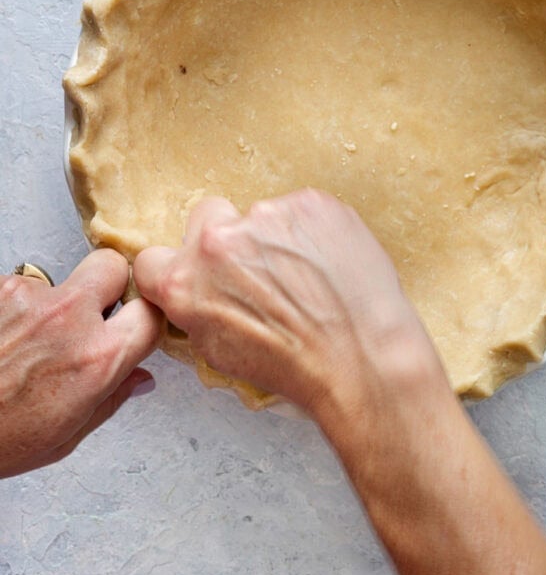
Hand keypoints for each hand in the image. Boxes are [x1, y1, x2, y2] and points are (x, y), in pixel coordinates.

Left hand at [0, 250, 161, 478]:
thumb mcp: (66, 436)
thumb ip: (111, 398)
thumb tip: (138, 378)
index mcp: (98, 359)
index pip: (152, 312)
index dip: (145, 317)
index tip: (136, 324)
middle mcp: (69, 319)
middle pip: (113, 266)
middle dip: (108, 284)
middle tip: (92, 311)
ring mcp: (30, 297)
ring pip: (60, 278)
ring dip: (51, 303)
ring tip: (26, 342)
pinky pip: (20, 286)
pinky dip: (14, 308)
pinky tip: (3, 339)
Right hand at [133, 189, 442, 421]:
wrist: (362, 359)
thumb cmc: (298, 370)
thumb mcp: (220, 354)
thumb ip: (196, 311)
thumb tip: (198, 293)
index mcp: (184, 282)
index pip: (153, 258)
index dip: (179, 267)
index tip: (200, 273)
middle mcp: (218, 242)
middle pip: (207, 219)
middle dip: (226, 239)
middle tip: (262, 271)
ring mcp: (266, 216)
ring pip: (262, 215)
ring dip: (278, 236)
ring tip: (311, 277)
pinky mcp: (310, 203)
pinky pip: (304, 210)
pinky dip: (315, 231)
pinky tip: (332, 264)